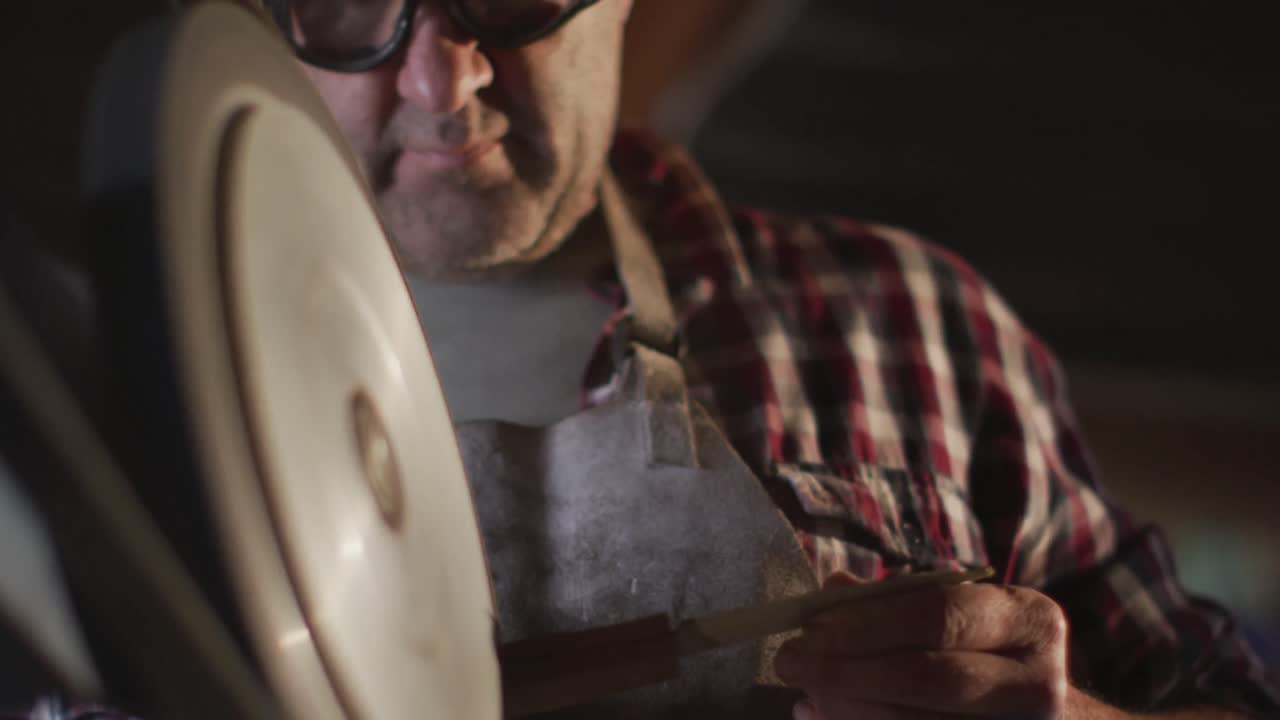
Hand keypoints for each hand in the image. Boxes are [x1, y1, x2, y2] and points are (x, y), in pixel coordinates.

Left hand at [773, 572, 1070, 719]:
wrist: (1046, 719)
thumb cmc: (986, 654)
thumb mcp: (962, 617)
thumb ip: (896, 602)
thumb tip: (831, 591)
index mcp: (1031, 623)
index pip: (941, 617)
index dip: (870, 623)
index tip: (811, 626)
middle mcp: (1038, 682)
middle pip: (930, 678)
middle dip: (849, 670)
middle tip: (791, 662)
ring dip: (848, 709)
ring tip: (804, 692)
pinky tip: (822, 716)